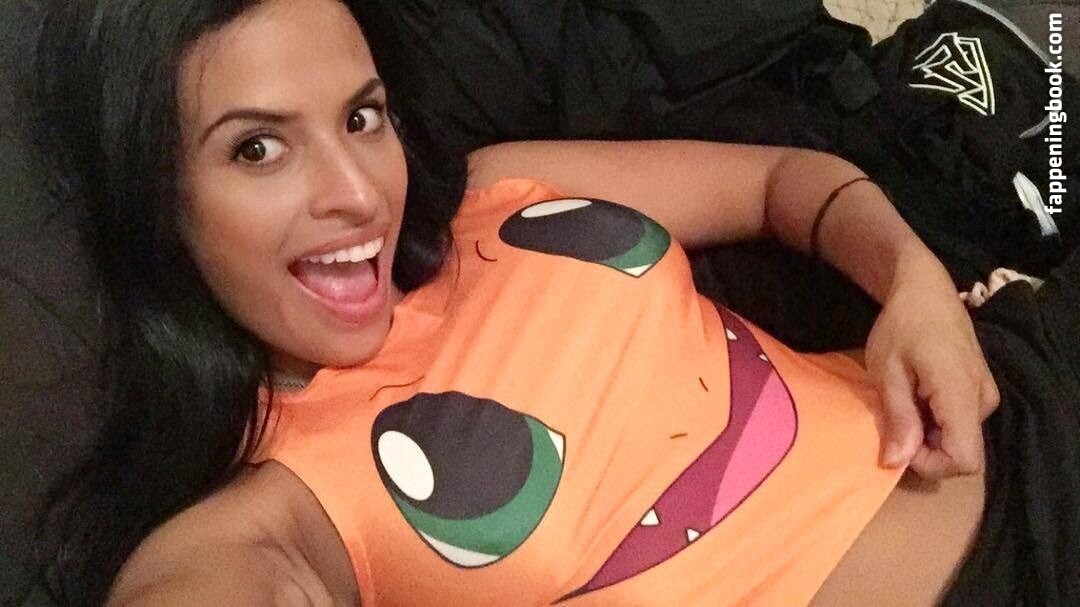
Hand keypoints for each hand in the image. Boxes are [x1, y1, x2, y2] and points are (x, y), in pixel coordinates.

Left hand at [864, 259, 999, 479]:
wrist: (927, 291)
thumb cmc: (901, 326)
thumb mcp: (887, 371)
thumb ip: (897, 418)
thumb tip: (896, 463)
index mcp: (961, 393)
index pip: (964, 459)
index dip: (930, 463)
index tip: (900, 439)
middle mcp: (983, 399)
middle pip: (961, 453)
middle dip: (924, 448)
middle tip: (895, 414)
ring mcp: (987, 395)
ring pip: (960, 439)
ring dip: (928, 433)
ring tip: (905, 399)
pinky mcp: (982, 391)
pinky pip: (961, 423)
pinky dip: (937, 421)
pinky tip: (918, 395)